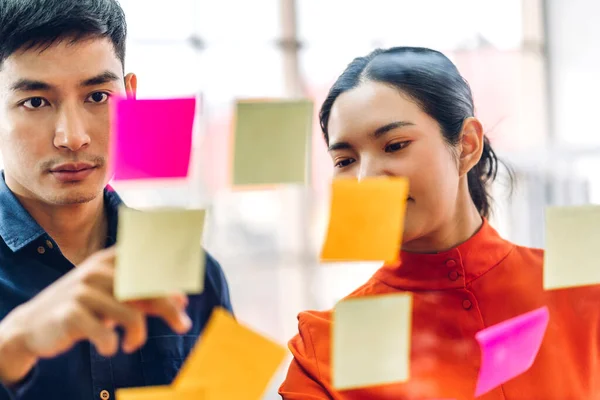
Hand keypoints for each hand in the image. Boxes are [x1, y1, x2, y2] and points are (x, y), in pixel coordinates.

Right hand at [0, 247, 190, 384]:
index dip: (175, 267)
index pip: (150, 259)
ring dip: (138, 335)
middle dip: (170, 308)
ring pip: (131, 315)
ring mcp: (82, 290)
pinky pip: (106, 334)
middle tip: (183, 325)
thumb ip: (146, 295)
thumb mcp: (116, 297)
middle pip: (147, 288)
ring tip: (132, 343)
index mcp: (111, 259)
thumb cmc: (86, 308)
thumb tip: (182, 299)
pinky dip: (113, 345)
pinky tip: (112, 347)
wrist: (34, 324)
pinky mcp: (70, 313)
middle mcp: (98, 269)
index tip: (191, 282)